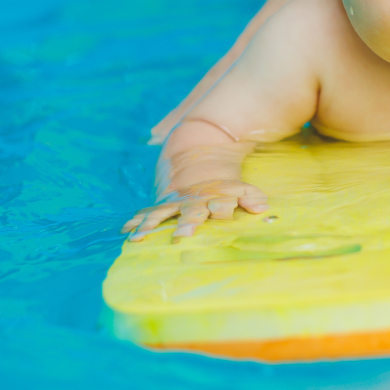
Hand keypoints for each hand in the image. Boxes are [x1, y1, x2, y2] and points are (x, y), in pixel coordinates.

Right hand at [121, 179, 268, 240]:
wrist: (197, 152)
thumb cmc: (223, 179)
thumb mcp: (239, 185)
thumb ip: (250, 196)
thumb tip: (262, 208)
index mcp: (216, 196)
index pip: (222, 203)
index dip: (224, 207)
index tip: (223, 213)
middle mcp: (194, 200)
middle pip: (192, 213)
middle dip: (188, 224)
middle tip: (182, 237)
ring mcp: (176, 201)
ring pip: (163, 214)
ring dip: (152, 226)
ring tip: (139, 237)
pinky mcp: (163, 203)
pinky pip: (148, 213)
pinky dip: (137, 221)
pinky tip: (126, 231)